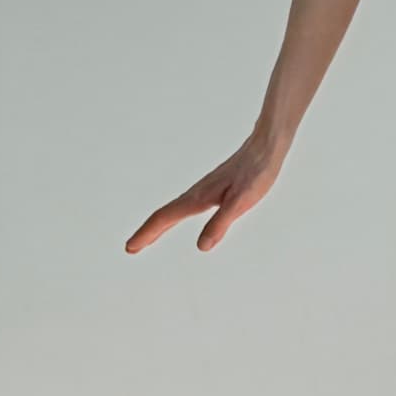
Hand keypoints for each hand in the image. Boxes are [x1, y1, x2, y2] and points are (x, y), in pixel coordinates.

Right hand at [124, 128, 288, 254]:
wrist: (265, 146)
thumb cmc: (256, 173)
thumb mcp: (241, 203)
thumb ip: (220, 223)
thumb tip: (201, 247)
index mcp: (198, 198)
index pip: (165, 218)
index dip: (147, 234)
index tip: (130, 248)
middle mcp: (196, 193)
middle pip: (164, 214)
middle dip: (147, 232)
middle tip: (131, 247)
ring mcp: (203, 190)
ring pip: (173, 209)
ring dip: (158, 224)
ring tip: (149, 237)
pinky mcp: (212, 188)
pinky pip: (185, 204)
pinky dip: (173, 215)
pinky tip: (178, 216)